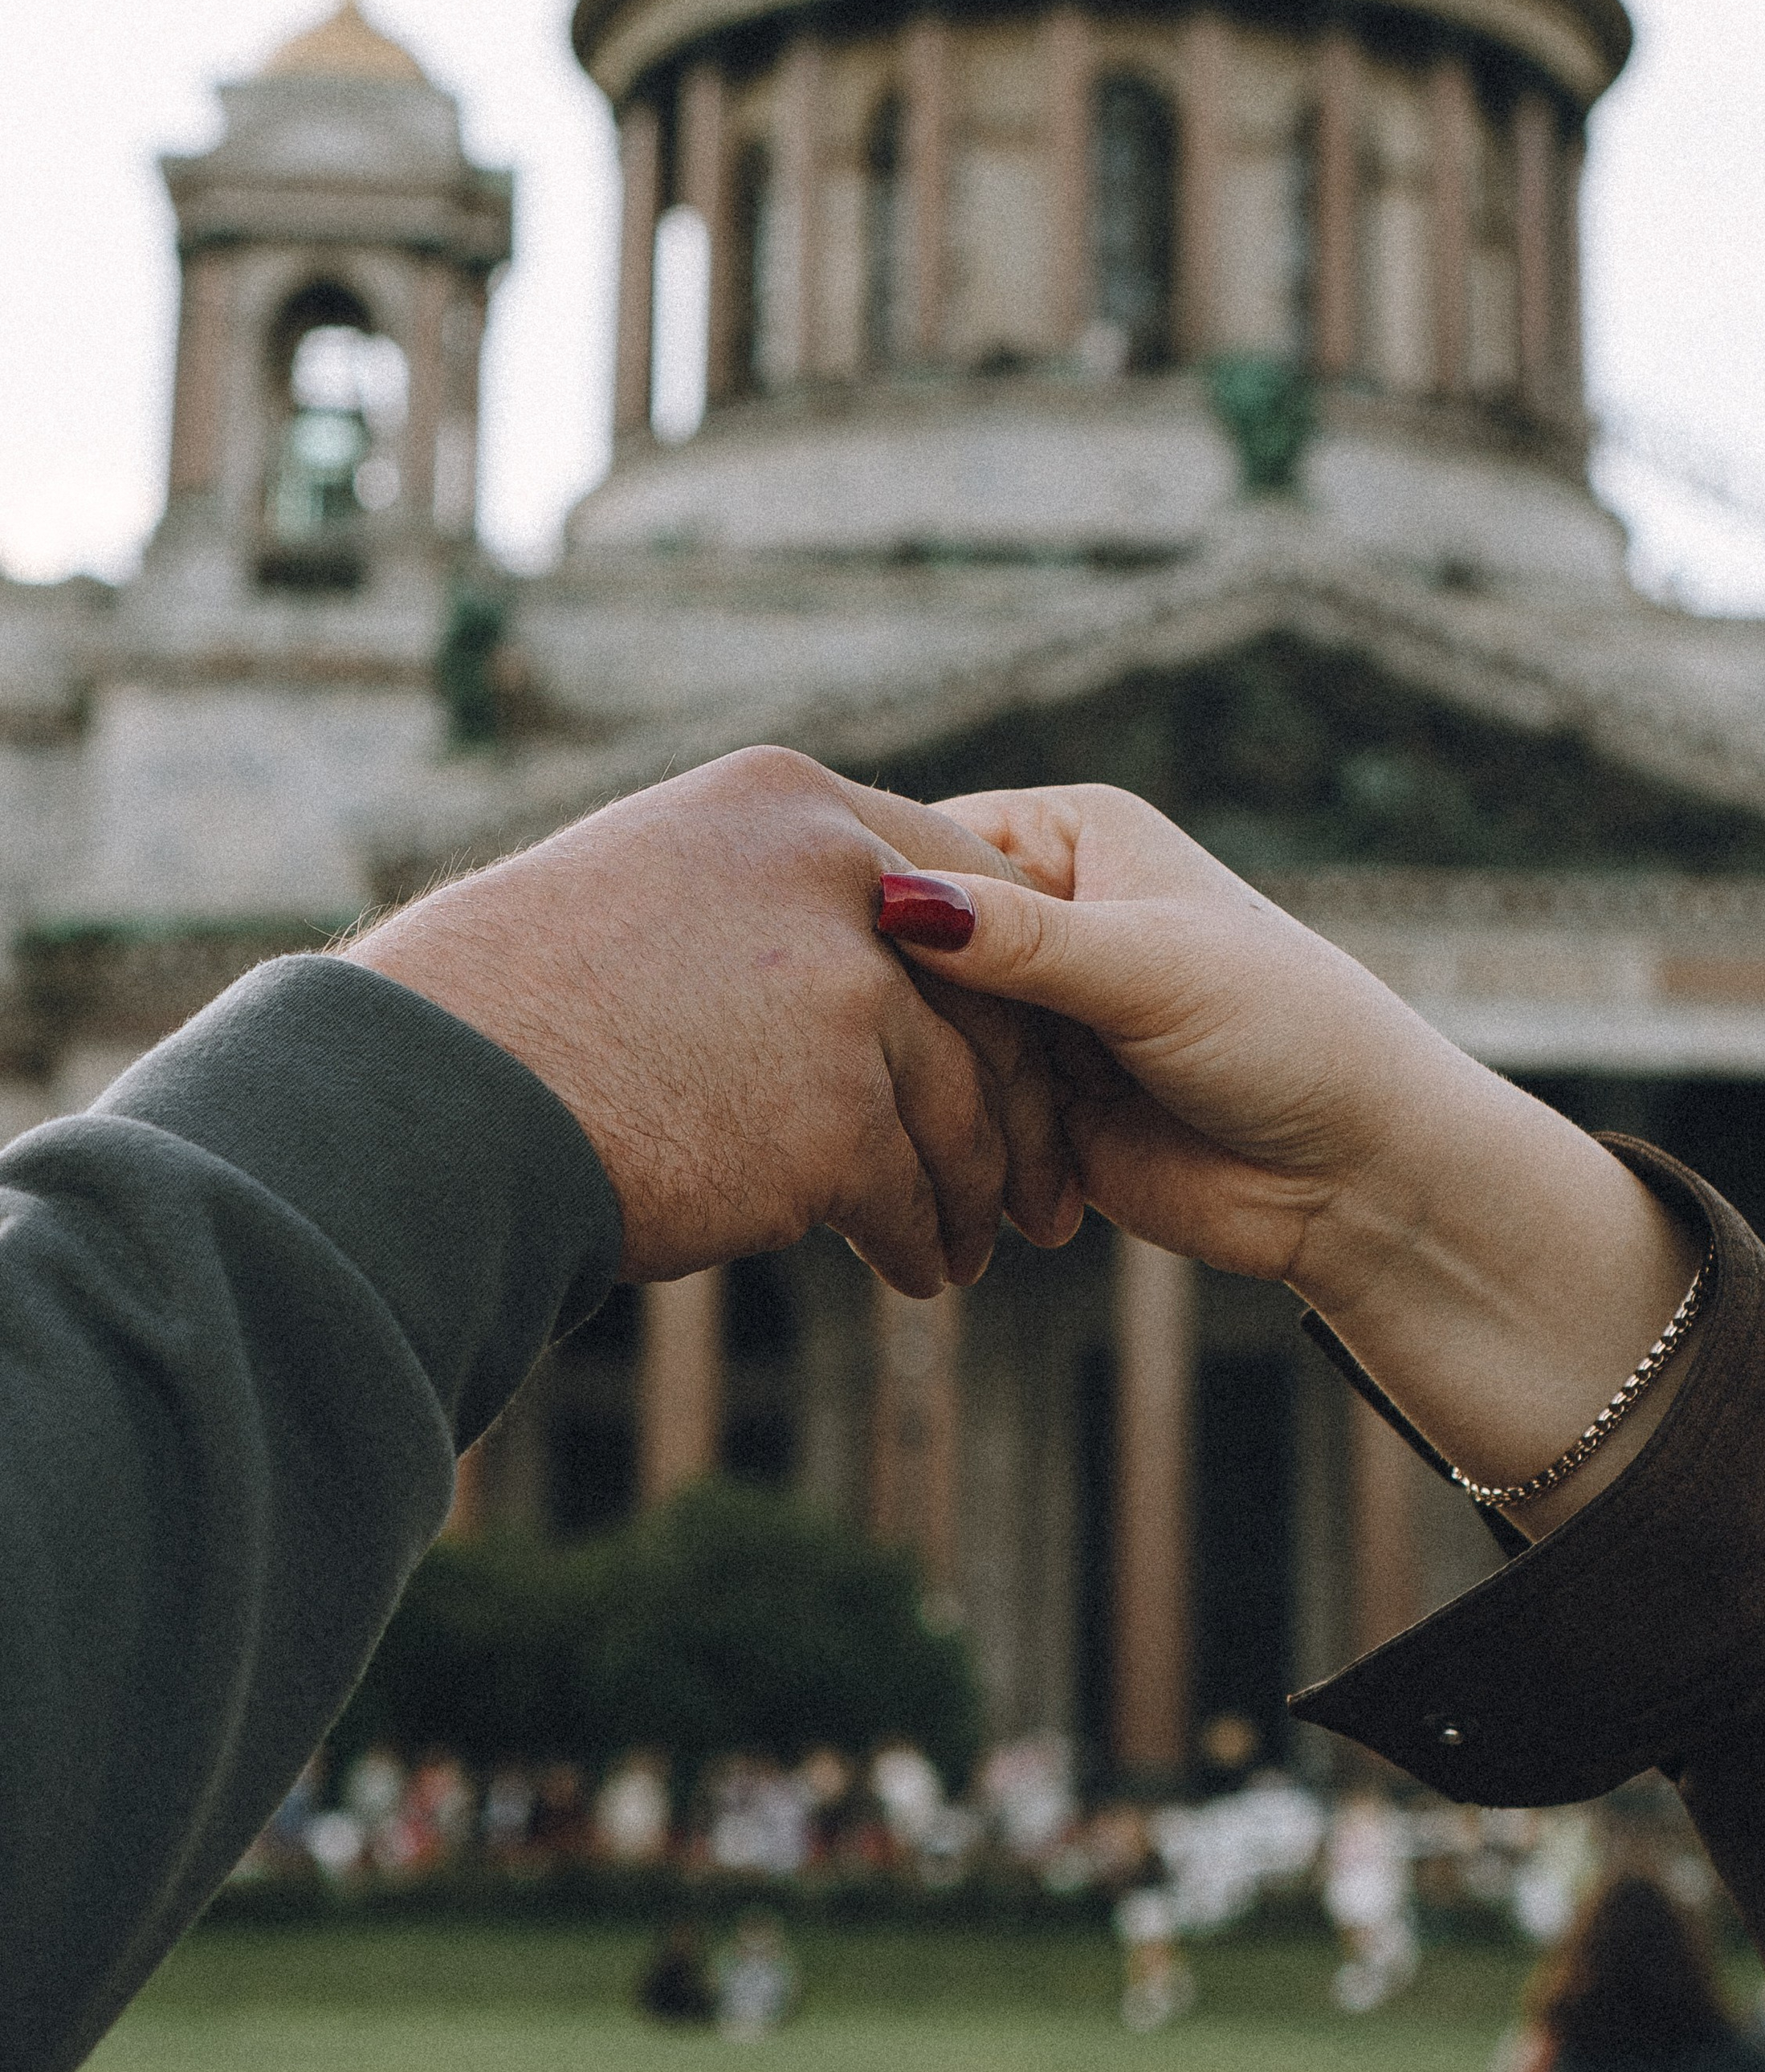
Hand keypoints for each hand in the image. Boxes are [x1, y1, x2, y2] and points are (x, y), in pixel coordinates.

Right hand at [348, 747, 1081, 1296]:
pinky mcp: (832, 1114)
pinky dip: (920, 1237)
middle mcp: (833, 874)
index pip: (955, 869)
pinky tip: (916, 1270)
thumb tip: (828, 956)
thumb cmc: (504, 1005)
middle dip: (1015, 1096)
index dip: (998, 970)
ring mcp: (841, 991)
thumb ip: (757, 901)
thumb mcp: (643, 893)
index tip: (1016, 1042)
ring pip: (957, 1104)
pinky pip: (910, 1190)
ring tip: (965, 1244)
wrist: (429, 1092)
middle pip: (983, 994)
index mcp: (787, 801)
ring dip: (970, 1187)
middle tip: (1029, 1173)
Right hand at [883, 783, 1699, 1525]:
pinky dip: (948, 1141)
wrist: (1354, 1174)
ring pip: (922, 1036)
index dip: (872, 890)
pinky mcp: (1031, 1105)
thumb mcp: (1146, 968)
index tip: (822, 941)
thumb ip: (1020, 941)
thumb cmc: (1283, 1031)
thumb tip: (894, 902)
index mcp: (1070, 837)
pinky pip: (952, 1115)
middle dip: (891, 1000)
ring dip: (921, 1079)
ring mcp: (1033, 1012)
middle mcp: (1044, 915)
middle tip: (851, 1046)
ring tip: (914, 1115)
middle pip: (911, 945)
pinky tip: (944, 1164)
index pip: (926, 841)